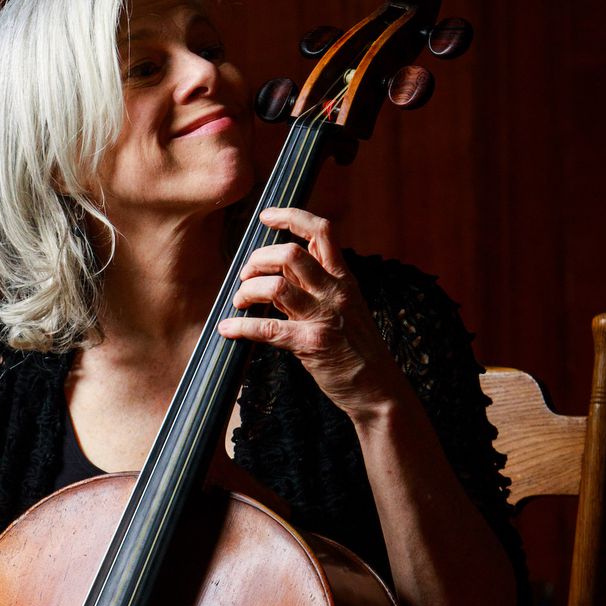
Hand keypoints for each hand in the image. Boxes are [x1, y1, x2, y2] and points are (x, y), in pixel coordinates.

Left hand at [217, 208, 407, 420]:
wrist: (378, 389)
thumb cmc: (355, 349)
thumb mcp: (343, 307)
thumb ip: (313, 286)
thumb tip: (275, 269)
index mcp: (343, 278)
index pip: (321, 231)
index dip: (291, 217)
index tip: (266, 216)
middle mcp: (335, 292)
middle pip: (290, 255)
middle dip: (258, 260)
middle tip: (246, 276)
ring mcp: (324, 317)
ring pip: (276, 287)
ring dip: (248, 291)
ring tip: (240, 302)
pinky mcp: (311, 345)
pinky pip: (267, 329)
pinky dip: (241, 327)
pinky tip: (227, 329)